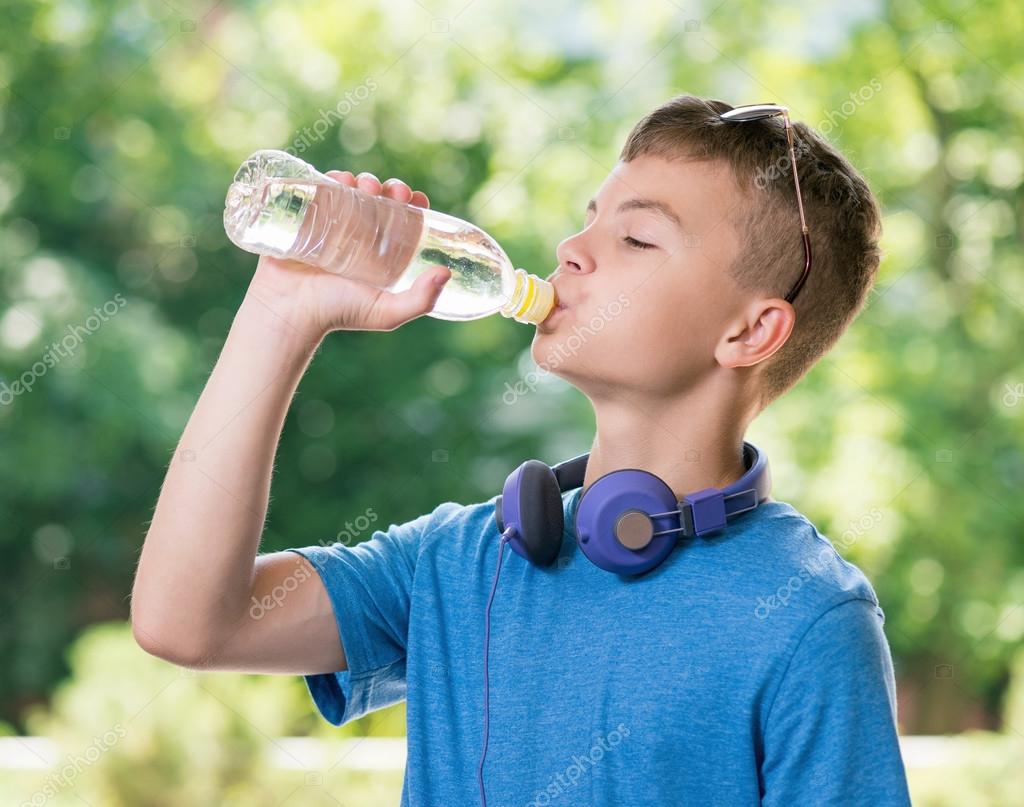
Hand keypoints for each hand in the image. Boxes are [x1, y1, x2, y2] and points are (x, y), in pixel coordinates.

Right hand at [243, 170, 450, 337]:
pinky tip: (338, 178)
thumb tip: (446, 272)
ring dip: (361, 178)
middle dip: (387, 187)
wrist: (291, 311)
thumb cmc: (338, 314)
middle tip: (386, 191)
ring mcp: (331, 225)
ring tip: (361, 184)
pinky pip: (319, 189)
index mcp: (382, 252)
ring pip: (352, 191)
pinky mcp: (306, 218)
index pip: (403, 219)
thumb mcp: (386, 313)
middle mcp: (359, 236)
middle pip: (379, 200)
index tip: (415, 198)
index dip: (412, 203)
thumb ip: (420, 301)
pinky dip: (330, 177)